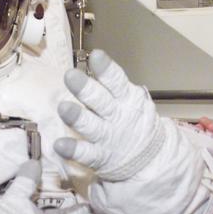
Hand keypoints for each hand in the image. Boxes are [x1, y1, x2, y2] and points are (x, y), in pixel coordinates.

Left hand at [54, 49, 163, 181]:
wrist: (152, 158)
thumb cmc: (134, 121)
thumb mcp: (132, 100)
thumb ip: (114, 85)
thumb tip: (92, 60)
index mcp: (127, 98)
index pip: (117, 81)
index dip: (106, 69)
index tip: (96, 56)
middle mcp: (118, 116)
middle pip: (101, 101)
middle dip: (85, 89)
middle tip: (70, 76)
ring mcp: (109, 137)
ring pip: (92, 126)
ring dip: (77, 117)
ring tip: (63, 108)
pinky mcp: (101, 157)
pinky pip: (86, 154)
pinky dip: (73, 150)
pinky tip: (60, 145)